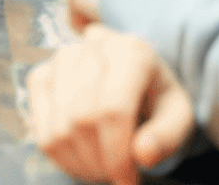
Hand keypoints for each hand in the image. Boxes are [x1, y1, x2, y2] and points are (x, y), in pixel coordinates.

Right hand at [28, 24, 195, 184]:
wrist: (136, 82)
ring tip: (102, 168)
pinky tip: (82, 158)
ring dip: (79, 162)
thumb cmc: (158, 102)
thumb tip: (143, 154)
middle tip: (116, 177)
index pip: (113, 109)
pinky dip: (60, 154)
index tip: (127, 181)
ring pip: (59, 127)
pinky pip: (40, 126)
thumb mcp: (178, 118)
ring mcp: (62, 59)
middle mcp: (93, 46)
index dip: (117, 154)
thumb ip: (167, 136)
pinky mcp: (41, 76)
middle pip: (82, 120)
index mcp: (133, 51)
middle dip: (99, 161)